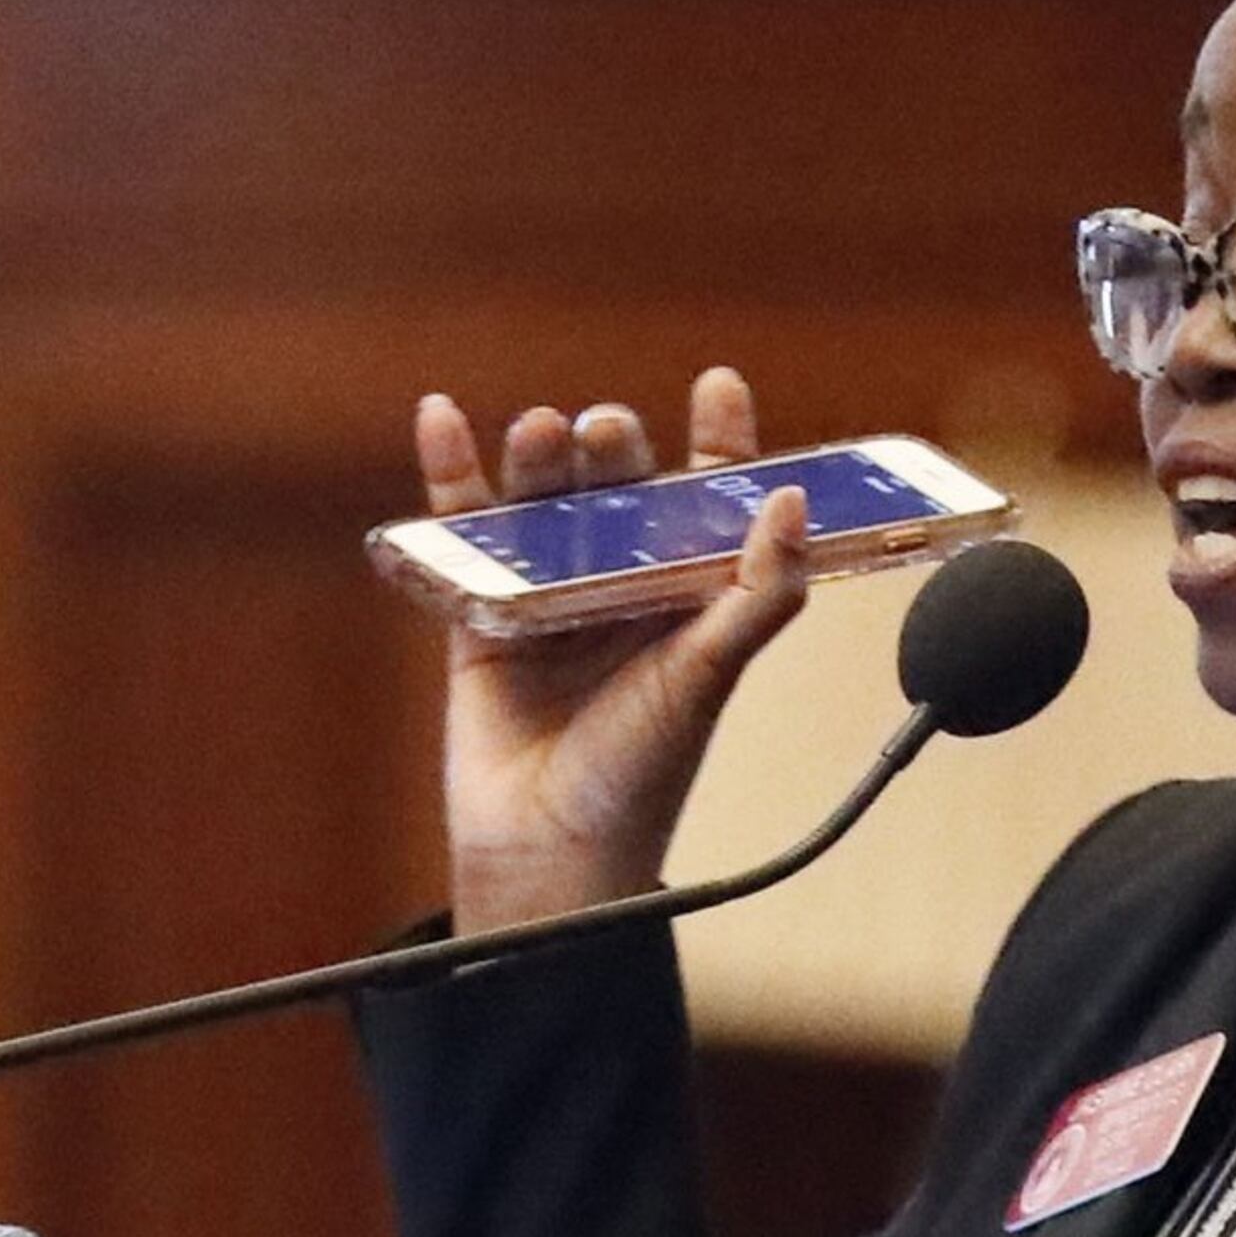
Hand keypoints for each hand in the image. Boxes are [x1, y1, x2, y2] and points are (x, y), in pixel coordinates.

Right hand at [413, 368, 809, 928]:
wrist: (549, 851)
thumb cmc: (642, 773)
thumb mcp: (711, 677)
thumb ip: (759, 593)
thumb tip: (793, 502)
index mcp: (690, 593)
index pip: (709, 500)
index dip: (718, 441)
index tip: (719, 385)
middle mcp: (622, 582)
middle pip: (620, 485)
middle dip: (616, 449)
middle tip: (610, 435)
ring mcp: (549, 592)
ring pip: (545, 497)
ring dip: (543, 456)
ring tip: (545, 434)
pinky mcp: (480, 609)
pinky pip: (464, 528)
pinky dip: (452, 471)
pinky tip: (442, 416)